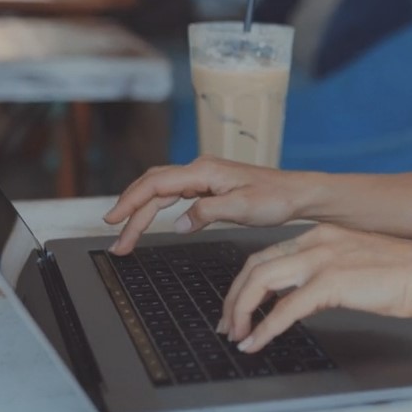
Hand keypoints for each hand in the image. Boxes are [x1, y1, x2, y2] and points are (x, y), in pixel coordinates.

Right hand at [103, 156, 314, 253]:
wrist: (299, 194)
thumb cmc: (277, 198)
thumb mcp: (242, 208)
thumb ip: (207, 212)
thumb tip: (178, 223)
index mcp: (204, 171)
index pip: (156, 184)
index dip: (130, 201)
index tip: (112, 220)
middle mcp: (201, 170)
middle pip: (153, 188)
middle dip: (130, 212)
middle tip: (117, 240)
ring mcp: (205, 178)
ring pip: (162, 192)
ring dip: (142, 213)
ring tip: (127, 236)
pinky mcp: (210, 188)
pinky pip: (175, 195)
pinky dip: (158, 208)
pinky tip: (152, 222)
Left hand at [220, 224, 411, 352]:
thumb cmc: (404, 273)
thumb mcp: (355, 264)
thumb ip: (326, 274)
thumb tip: (303, 299)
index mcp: (321, 234)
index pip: (267, 254)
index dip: (245, 282)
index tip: (238, 305)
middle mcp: (316, 241)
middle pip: (255, 266)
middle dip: (234, 297)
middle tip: (227, 323)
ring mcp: (321, 260)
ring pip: (260, 282)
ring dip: (241, 311)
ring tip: (237, 335)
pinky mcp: (330, 283)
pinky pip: (284, 310)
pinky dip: (264, 329)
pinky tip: (256, 343)